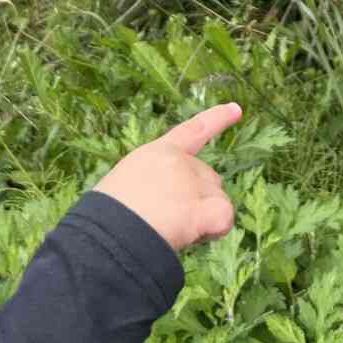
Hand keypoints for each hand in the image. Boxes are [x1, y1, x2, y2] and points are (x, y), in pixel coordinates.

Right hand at [93, 102, 240, 252]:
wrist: (109, 229)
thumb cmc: (105, 213)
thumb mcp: (124, 184)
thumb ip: (149, 185)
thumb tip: (162, 206)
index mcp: (156, 153)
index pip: (192, 131)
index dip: (217, 119)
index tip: (237, 108)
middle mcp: (180, 161)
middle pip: (208, 178)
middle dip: (196, 200)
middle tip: (165, 220)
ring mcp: (193, 182)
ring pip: (217, 201)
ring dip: (202, 219)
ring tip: (169, 231)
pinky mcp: (202, 207)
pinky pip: (224, 218)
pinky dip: (214, 230)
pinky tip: (194, 234)